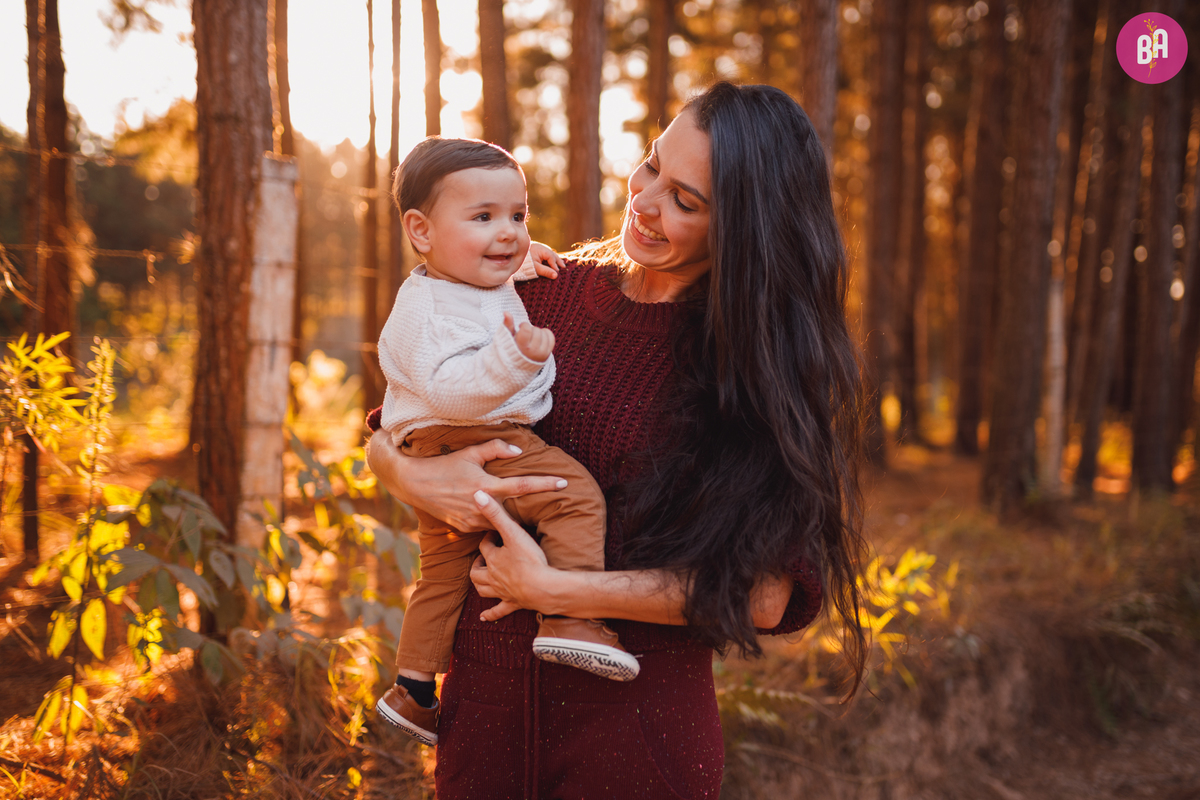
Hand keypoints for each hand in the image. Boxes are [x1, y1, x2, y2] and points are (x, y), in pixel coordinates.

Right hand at [365, 428, 567, 531]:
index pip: (523, 486)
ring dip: (512, 516)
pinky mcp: (466, 529)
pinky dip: (493, 520)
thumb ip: (496, 449)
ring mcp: (473, 521)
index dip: (545, 484)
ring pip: (502, 521)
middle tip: (550, 503)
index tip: (564, 483)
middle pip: (517, 509)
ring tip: (524, 513)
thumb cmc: (445, 465)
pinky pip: (487, 525)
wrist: (415, 484)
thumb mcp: (470, 452)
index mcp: (487, 486)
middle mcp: (482, 507)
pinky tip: (496, 515)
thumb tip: (519, 451)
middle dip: (531, 508)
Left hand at [470, 490, 552, 620]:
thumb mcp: (513, 533)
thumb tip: (477, 494)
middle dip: (478, 563)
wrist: (544, 588)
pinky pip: (498, 611)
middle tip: (484, 556)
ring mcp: (502, 592)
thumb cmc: (530, 560)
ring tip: (481, 577)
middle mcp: (494, 576)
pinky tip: (484, 617)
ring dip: (479, 584)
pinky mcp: (513, 603)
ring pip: (483, 589)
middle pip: (477, 571)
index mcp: (493, 559)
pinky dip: (491, 613)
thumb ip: (496, 514)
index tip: (493, 532)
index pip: (484, 546)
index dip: (487, 538)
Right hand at [502, 312, 554, 361]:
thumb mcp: (508, 337)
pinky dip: (546, 334)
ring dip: (537, 332)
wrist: (519, 365)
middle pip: (535, 330)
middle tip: (526, 335)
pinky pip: (551, 337)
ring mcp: (542, 353)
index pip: (527, 329)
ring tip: (531, 338)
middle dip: (530, 329)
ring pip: (543, 333)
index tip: (520, 328)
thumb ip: (507, 324)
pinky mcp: (548, 353)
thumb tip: (506, 312)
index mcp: (522, 347)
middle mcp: (533, 351)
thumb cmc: (512, 348)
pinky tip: (539, 337)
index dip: (524, 325)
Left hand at [527, 241, 564, 277]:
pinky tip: (553, 265)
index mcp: (541, 249)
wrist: (513, 259)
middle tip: (564, 268)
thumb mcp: (535, 268)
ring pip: (550, 255)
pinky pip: (546, 257)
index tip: (558, 272)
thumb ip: (545, 271)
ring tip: (561, 266)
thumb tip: (556, 275)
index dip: (555, 265)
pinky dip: (551, 261)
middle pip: (552, 255)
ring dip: (555, 261)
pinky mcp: (537, 254)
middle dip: (558, 261)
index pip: (551, 257)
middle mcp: (541, 248)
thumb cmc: (525, 264)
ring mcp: (539, 250)